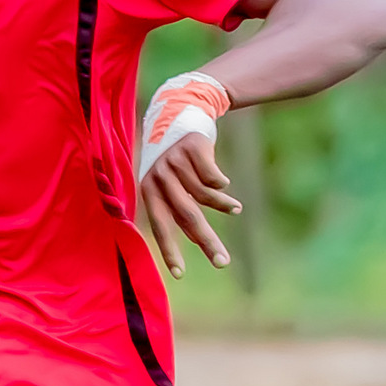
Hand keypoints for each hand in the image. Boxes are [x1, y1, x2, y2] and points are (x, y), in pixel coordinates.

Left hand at [136, 127, 237, 276]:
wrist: (179, 110)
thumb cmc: (174, 156)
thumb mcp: (167, 179)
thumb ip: (175, 205)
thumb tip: (193, 237)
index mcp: (148, 189)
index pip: (158, 225)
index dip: (169, 250)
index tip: (179, 275)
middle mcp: (159, 176)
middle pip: (186, 215)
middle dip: (206, 242)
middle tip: (222, 262)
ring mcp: (176, 161)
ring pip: (205, 196)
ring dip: (224, 206)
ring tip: (236, 210)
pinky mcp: (193, 148)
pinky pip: (214, 178)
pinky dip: (222, 185)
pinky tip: (224, 183)